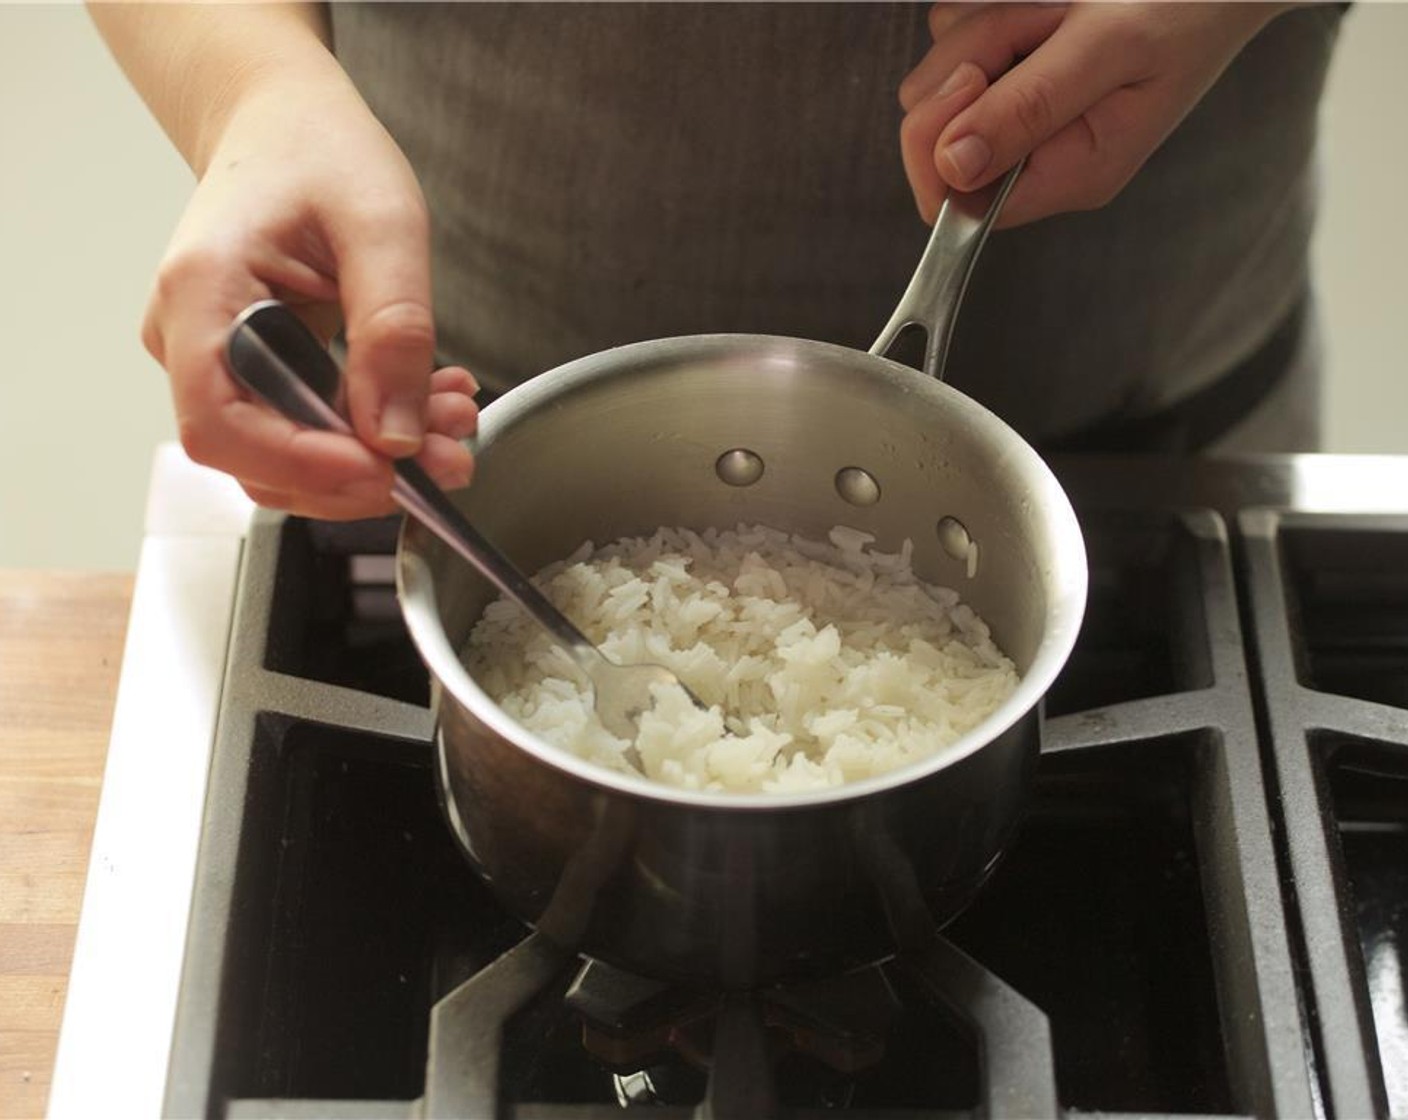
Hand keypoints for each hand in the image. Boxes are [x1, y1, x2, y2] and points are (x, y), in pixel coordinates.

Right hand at [143, 68, 476, 518]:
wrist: (287, 125)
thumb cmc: (320, 151)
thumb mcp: (383, 226)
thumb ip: (392, 330)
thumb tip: (397, 436)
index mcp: (202, 290)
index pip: (221, 422)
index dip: (300, 463)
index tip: (383, 470)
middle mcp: (190, 335)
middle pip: (255, 455)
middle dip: (359, 470)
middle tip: (450, 454)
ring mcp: (216, 359)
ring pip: (286, 453)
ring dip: (375, 457)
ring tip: (453, 422)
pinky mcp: (253, 371)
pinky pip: (306, 427)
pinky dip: (372, 431)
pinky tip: (430, 402)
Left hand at [899, 3, 1286, 227]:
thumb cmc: (1189, 1)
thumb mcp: (1113, 47)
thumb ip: (1031, 106)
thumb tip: (954, 166)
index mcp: (1067, 174)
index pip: (955, 202)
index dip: (936, 144)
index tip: (972, 77)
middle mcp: (1036, 153)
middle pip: (934, 130)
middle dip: (969, 59)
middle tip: (1042, 22)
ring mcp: (1020, 109)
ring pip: (939, 75)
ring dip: (985, 24)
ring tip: (1057, 8)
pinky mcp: (1012, 68)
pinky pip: (956, 36)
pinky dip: (992, 8)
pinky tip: (1049, 2)